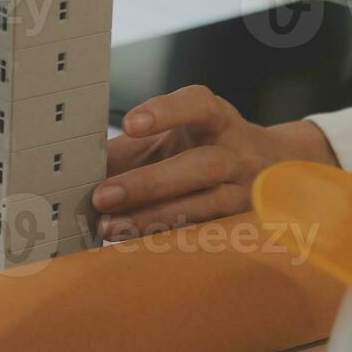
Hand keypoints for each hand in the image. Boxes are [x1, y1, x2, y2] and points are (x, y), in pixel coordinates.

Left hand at [92, 85, 338, 239]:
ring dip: (154, 219)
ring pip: (206, 206)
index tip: (131, 124)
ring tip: (110, 227)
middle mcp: (238, 153)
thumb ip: (131, 148)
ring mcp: (246, 191)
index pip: (199, 105)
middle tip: (103, 196)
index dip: (167, 112)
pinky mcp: (244, 224)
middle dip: (150, 182)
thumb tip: (76, 166)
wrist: (274, 168)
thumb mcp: (175, 136)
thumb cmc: (207, 147)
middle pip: (202, 166)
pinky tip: (136, 245)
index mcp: (218, 120)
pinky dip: (170, 240)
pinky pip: (207, 234)